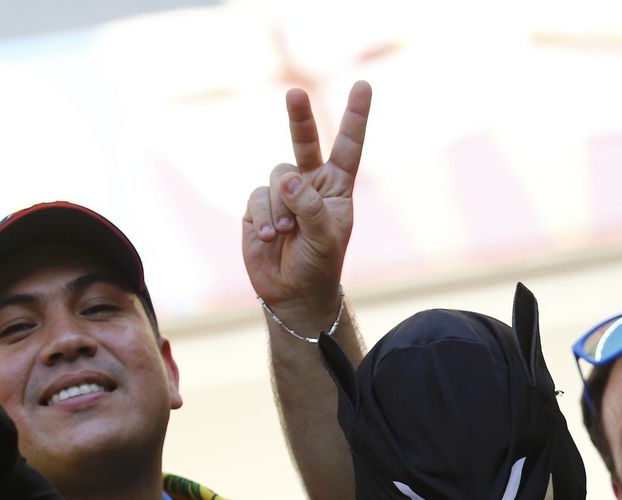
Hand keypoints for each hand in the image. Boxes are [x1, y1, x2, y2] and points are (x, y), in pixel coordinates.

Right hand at [242, 80, 371, 327]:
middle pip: (304, 141)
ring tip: (286, 232)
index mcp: (336, 187)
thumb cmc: (319, 264)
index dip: (354, 116)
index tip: (363, 85)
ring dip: (281, 205)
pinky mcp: (258, 206)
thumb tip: (288, 179)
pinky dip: (265, 216)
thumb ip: (310, 206)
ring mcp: (282, 193)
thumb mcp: (325, 237)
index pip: (348, 147)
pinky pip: (258, 197)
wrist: (292, 292)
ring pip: (277, 176)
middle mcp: (310, 184)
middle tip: (295, 93)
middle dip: (299, 117)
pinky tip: (270, 236)